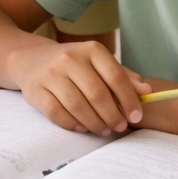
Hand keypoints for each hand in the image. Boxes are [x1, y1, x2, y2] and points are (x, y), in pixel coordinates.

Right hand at [9, 40, 148, 134]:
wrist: (31, 59)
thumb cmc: (73, 65)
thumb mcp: (98, 63)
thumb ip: (123, 76)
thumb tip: (146, 92)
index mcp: (91, 49)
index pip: (116, 77)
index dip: (129, 100)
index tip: (136, 116)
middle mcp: (69, 58)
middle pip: (97, 94)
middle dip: (113, 116)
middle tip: (120, 127)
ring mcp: (50, 74)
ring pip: (77, 106)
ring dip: (95, 123)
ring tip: (103, 129)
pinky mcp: (35, 90)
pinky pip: (57, 113)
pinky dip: (73, 124)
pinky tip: (82, 127)